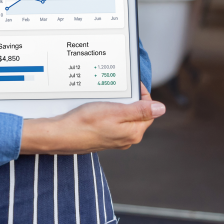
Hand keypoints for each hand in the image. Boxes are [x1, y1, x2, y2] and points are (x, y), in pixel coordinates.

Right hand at [20, 84, 162, 154]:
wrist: (62, 134)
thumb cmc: (87, 122)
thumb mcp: (117, 112)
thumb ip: (141, 110)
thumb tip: (161, 109)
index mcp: (134, 132)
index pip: (149, 111)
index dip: (143, 95)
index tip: (134, 85)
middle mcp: (126, 138)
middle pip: (137, 114)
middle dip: (130, 100)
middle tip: (118, 91)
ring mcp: (115, 139)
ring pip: (124, 117)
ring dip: (118, 106)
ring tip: (107, 98)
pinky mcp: (104, 137)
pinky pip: (112, 122)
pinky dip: (109, 112)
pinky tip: (99, 107)